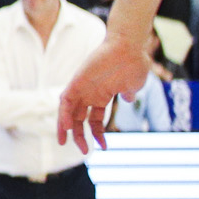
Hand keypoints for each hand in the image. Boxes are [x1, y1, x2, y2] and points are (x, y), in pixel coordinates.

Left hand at [57, 30, 146, 152]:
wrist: (129, 47)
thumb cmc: (134, 63)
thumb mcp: (133, 84)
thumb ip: (128, 93)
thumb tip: (128, 99)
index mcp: (103, 96)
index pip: (95, 119)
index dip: (98, 133)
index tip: (103, 147)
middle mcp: (90, 93)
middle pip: (80, 118)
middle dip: (80, 135)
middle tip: (82, 151)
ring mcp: (83, 88)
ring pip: (69, 111)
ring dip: (65, 127)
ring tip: (64, 142)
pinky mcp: (77, 81)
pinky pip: (66, 100)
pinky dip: (64, 113)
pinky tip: (66, 127)